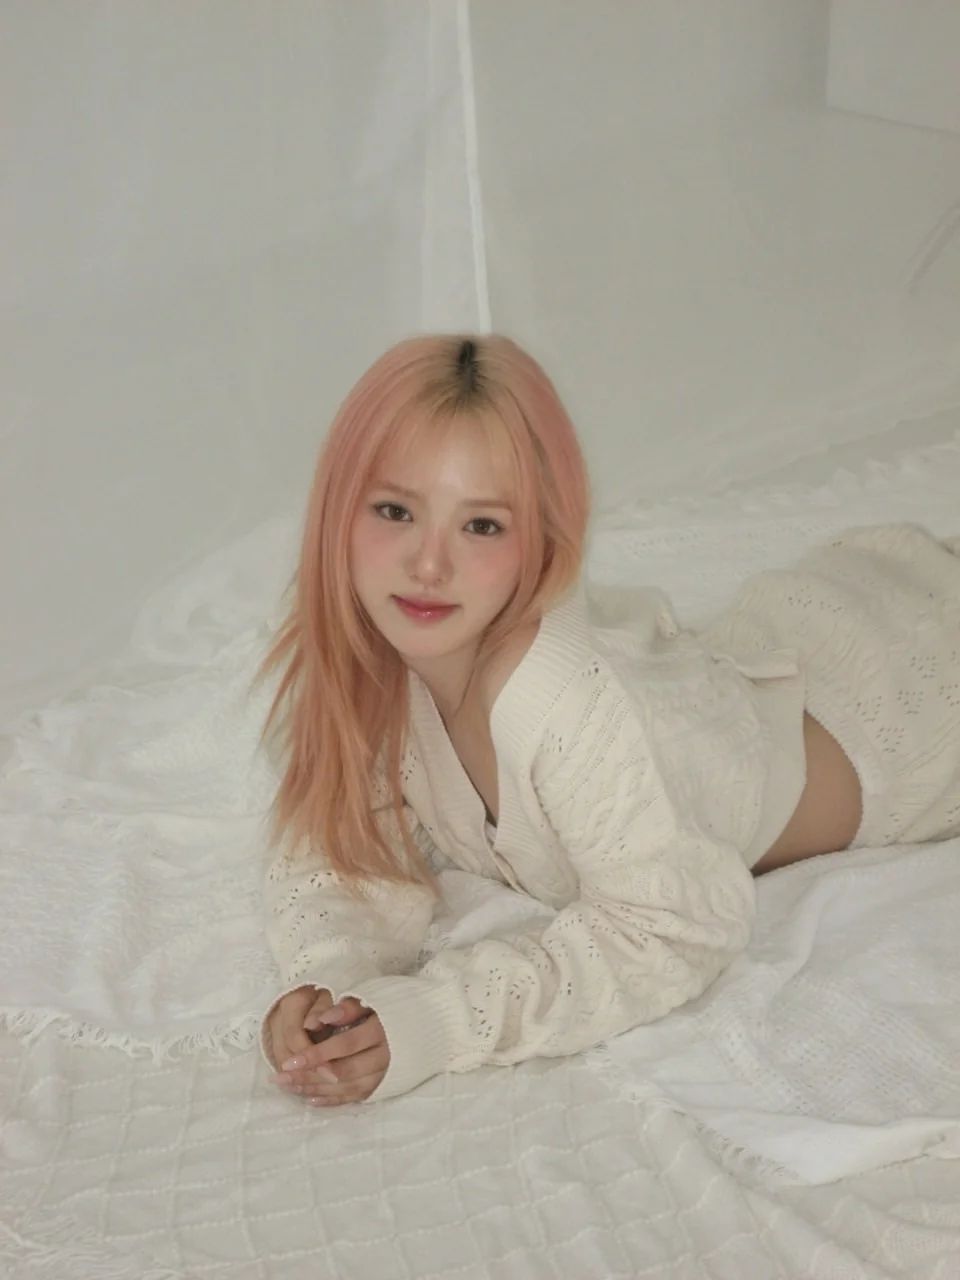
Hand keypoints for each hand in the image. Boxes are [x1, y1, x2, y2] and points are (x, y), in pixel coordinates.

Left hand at [271, 992, 389, 1105]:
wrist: (427, 1022)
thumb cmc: (394, 1006)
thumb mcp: (375, 998)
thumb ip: (349, 1008)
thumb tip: (320, 1018)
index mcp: (382, 1031)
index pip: (345, 1046)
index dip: (316, 1054)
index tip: (289, 1061)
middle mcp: (385, 1057)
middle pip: (342, 1071)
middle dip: (309, 1075)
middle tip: (280, 1077)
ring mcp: (385, 1074)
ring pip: (346, 1088)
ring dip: (315, 1088)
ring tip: (288, 1086)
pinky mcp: (384, 1086)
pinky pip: (355, 1097)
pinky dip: (332, 1100)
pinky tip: (310, 1098)